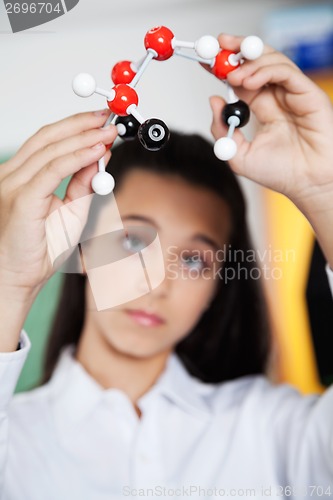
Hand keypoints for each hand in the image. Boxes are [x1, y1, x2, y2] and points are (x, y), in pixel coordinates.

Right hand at [0, 111, 116, 297]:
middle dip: (81, 125)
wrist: (17, 280)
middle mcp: (11, 175)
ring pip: (51, 151)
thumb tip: (100, 157)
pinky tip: (96, 150)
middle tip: (108, 118)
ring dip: (84, 138)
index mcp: (20, 176)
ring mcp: (12, 185)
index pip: (47, 141)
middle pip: (48, 138)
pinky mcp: (20, 200)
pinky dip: (76, 158)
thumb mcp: (70, 211)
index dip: (75, 127)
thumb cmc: (39, 249)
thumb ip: (82, 184)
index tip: (102, 122)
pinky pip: (52, 172)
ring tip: (108, 131)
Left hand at [209, 34, 332, 209]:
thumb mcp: (237, 155)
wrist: (306, 183)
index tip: (206, 60)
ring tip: (232, 75)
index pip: (241, 79)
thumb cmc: (280, 173)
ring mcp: (292, 93)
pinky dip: (265, 70)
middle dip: (236, 51)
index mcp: (262, 108)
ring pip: (271, 61)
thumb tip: (213, 100)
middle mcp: (277, 96)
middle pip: (256, 62)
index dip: (224, 68)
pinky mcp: (307, 93)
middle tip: (217, 47)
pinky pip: (286, 71)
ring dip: (248, 63)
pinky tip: (249, 82)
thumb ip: (221, 130)